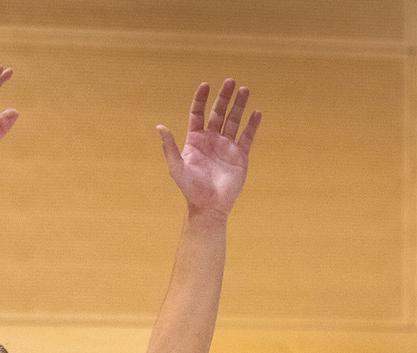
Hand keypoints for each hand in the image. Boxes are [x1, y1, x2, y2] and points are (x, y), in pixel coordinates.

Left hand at [157, 79, 260, 218]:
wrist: (209, 206)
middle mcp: (212, 140)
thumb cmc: (190, 189)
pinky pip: (247, 136)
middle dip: (224, 97)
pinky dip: (252, 124)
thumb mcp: (176, 167)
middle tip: (230, 81)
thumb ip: (169, 147)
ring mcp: (227, 146)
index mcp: (196, 140)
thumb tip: (160, 127)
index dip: (201, 99)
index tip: (206, 85)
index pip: (198, 114)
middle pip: (218, 113)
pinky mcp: (240, 155)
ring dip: (240, 105)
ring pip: (234, 120)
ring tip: (245, 89)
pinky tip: (256, 112)